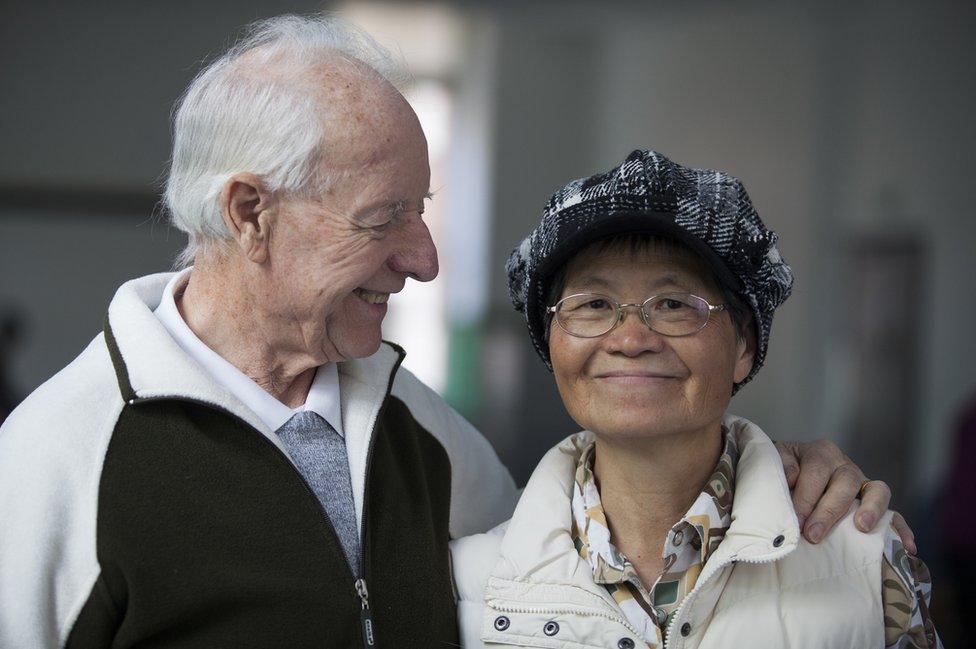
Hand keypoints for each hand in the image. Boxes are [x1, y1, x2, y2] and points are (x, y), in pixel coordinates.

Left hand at [774, 440, 916, 552]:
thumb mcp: (774, 461)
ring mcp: (862, 484)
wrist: (788, 475)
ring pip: (876, 491)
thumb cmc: (781, 473)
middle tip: (813, 535)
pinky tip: (906, 547)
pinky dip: (901, 528)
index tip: (795, 520)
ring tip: (862, 528)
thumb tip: (793, 476)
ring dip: (871, 510)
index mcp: (820, 452)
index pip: (816, 470)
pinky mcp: (874, 504)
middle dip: (829, 511)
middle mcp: (844, 465)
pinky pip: (893, 513)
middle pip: (844, 482)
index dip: (806, 496)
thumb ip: (780, 466)